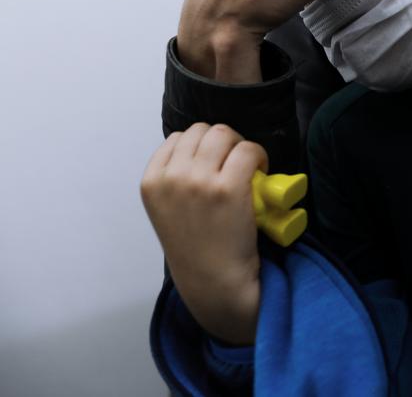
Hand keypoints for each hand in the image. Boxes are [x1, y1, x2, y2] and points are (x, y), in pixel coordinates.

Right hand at [140, 123, 267, 344]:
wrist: (213, 281)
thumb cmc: (196, 247)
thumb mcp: (167, 209)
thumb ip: (175, 178)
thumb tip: (203, 148)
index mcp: (151, 182)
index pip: (177, 138)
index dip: (201, 146)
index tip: (214, 163)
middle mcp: (171, 178)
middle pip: (201, 130)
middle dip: (222, 141)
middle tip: (235, 163)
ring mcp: (198, 181)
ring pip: (224, 134)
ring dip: (240, 146)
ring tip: (248, 166)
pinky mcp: (228, 188)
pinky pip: (248, 150)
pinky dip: (258, 155)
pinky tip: (260, 171)